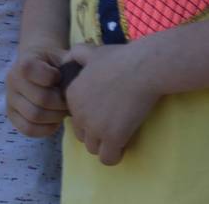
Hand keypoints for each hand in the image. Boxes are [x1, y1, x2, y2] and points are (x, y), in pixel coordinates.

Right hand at [6, 47, 69, 137]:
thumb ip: (72, 63)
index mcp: (25, 61)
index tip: (59, 77)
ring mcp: (10, 99)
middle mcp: (13, 79)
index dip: (50, 76)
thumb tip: (80, 76)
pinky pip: (28, 129)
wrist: (40, 68)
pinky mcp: (12, 116)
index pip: (29, 69)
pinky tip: (55, 120)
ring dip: (56, 116)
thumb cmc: (55, 64)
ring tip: (63, 111)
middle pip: (40, 98)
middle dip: (61, 103)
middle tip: (70, 102)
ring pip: (35, 116)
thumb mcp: (63, 57)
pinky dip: (46, 128)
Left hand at [64, 42, 161, 166]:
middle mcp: (79, 114)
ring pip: (93, 149)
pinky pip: (108, 159)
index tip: (105, 110)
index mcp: (72, 95)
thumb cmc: (120, 58)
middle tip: (113, 122)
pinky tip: (124, 144)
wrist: (143, 68)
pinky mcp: (113, 137)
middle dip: (95, 132)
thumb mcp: (92, 51)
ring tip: (119, 133)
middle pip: (82, 135)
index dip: (90, 116)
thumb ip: (76, 54)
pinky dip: (115, 155)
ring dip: (105, 144)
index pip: (75, 117)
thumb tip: (65, 60)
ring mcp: (95, 128)